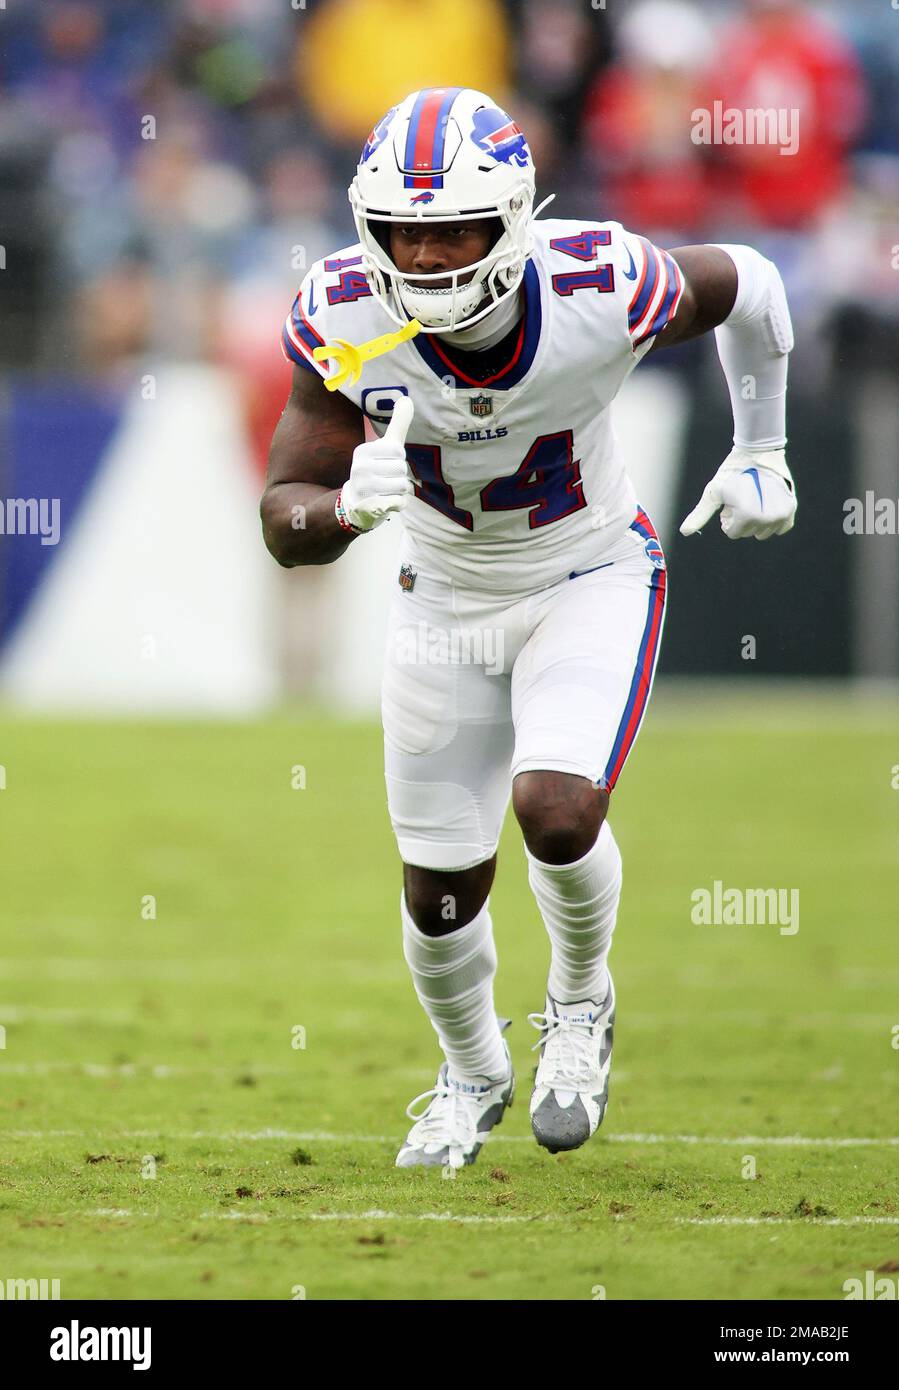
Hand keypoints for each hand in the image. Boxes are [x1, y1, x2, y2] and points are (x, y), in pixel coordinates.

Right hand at [341, 395, 414, 530]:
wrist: (356, 503)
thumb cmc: (375, 471)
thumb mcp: (385, 446)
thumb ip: (398, 424)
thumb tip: (408, 398)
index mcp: (363, 451)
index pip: (398, 451)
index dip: (397, 460)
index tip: (384, 464)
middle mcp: (360, 468)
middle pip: (401, 469)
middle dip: (399, 476)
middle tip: (384, 480)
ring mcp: (364, 489)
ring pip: (403, 486)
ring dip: (400, 491)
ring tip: (385, 491)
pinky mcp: (371, 507)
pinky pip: (400, 502)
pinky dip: (399, 504)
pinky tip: (386, 503)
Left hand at [679, 447, 796, 539]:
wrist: (758, 450)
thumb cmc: (731, 471)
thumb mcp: (713, 492)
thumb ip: (700, 514)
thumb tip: (684, 532)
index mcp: (747, 516)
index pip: (733, 533)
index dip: (727, 517)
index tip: (729, 501)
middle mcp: (767, 518)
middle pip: (748, 532)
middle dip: (741, 518)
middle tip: (741, 497)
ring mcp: (781, 513)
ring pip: (764, 532)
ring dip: (756, 520)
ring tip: (753, 498)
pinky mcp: (791, 508)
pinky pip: (782, 527)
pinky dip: (774, 522)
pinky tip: (766, 506)